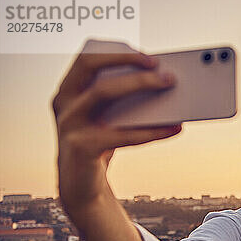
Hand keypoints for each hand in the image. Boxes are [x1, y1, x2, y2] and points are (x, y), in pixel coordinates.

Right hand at [52, 47, 181, 208]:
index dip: (116, 53)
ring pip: (105, 92)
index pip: (87, 59)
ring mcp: (70, 125)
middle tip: (160, 66)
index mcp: (69, 91)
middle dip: (127, 61)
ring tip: (170, 85)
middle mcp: (64, 103)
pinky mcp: (82, 147)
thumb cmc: (100, 145)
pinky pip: (124, 134)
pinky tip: (175, 128)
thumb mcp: (108, 120)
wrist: (82, 187)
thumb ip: (125, 100)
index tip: (148, 56)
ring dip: (140, 84)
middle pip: (91, 67)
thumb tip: (163, 82)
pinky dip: (153, 130)